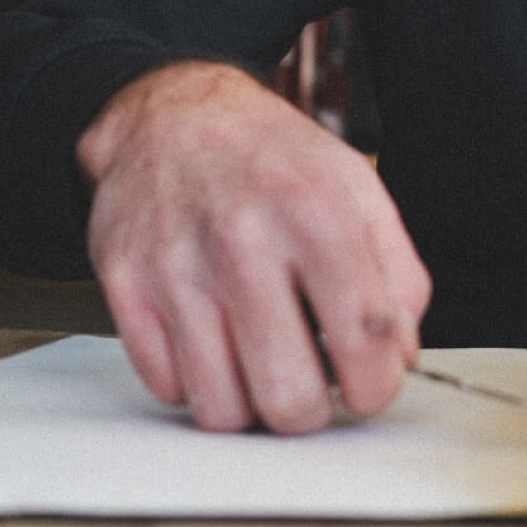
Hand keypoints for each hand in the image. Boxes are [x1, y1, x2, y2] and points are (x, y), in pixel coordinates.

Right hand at [78, 60, 429, 433]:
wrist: (174, 116)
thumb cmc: (272, 159)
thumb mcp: (360, 192)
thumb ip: (400, 276)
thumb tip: (400, 356)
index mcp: (318, 215)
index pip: (365, 340)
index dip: (376, 386)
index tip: (369, 386)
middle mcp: (245, 242)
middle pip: (289, 398)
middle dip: (310, 410)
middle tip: (311, 382)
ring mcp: (178, 268)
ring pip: (223, 411)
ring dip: (250, 405)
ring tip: (261, 362)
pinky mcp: (126, 286)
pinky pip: (168, 389)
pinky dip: (197, 382)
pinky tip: (216, 342)